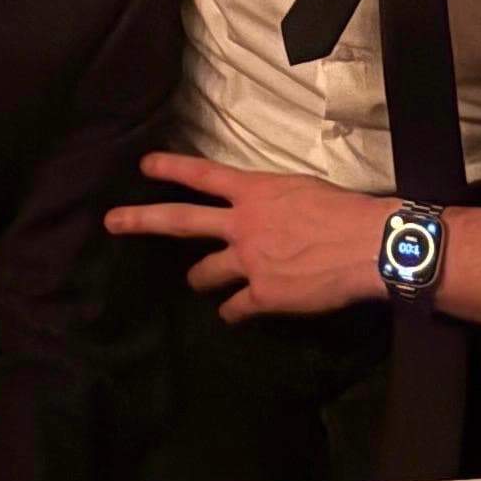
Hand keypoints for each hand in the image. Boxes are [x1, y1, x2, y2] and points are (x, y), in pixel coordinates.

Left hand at [105, 151, 386, 316]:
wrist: (368, 245)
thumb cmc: (347, 211)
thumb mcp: (304, 191)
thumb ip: (276, 202)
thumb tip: (272, 213)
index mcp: (256, 192)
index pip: (203, 176)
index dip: (171, 168)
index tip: (145, 165)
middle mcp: (242, 224)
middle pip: (180, 221)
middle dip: (142, 220)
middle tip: (112, 222)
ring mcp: (248, 261)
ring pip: (204, 273)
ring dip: (199, 279)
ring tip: (198, 283)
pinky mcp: (263, 295)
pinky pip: (235, 308)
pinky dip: (233, 313)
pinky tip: (234, 316)